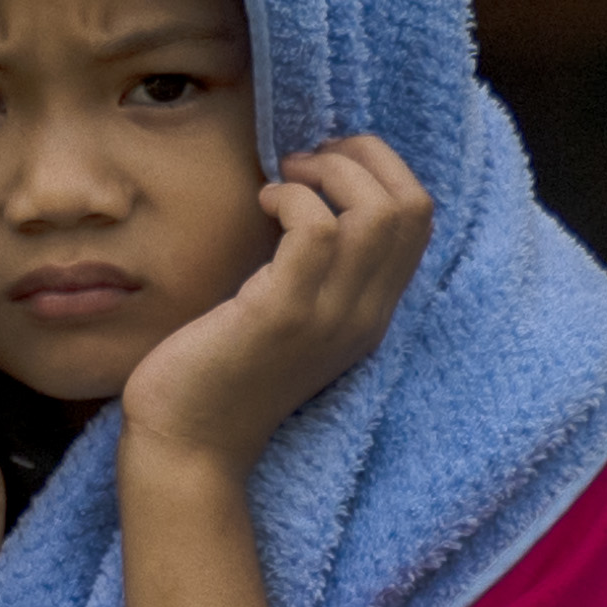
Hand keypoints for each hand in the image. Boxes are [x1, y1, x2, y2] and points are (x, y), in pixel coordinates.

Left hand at [115, 135, 432, 489]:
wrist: (188, 447)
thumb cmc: (222, 374)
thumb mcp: (289, 320)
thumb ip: (314, 272)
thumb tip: (308, 192)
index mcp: (370, 314)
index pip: (418, 221)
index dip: (380, 172)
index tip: (324, 169)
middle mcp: (364, 316)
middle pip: (411, 207)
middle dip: (361, 159)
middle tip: (303, 165)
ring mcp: (329, 316)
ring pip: (376, 212)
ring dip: (328, 173)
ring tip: (283, 183)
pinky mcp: (283, 314)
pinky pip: (315, 229)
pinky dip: (290, 198)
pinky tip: (261, 205)